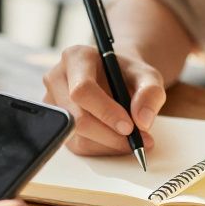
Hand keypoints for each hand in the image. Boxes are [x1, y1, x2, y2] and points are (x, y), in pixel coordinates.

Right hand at [43, 45, 165, 156]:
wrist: (118, 79)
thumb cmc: (129, 74)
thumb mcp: (148, 76)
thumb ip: (150, 93)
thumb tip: (142, 120)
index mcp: (76, 58)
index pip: (82, 90)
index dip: (105, 111)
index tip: (129, 127)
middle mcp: (58, 79)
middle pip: (76, 117)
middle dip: (109, 134)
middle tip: (138, 140)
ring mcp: (54, 103)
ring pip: (77, 136)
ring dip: (109, 143)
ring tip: (134, 139)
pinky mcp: (58, 124)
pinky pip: (78, 145)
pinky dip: (103, 148)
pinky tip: (118, 140)